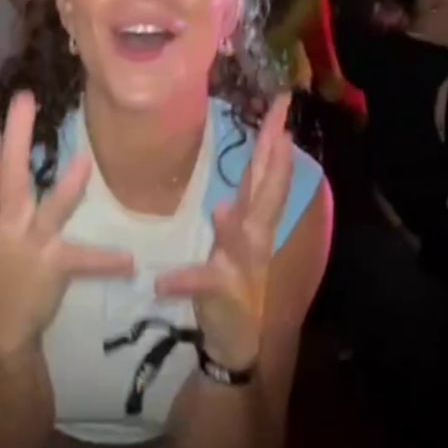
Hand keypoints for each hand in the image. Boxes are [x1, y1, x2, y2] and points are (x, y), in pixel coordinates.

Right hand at [0, 82, 133, 357]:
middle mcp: (4, 219)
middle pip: (11, 171)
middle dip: (17, 136)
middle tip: (25, 97)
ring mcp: (27, 243)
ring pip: (48, 210)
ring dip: (66, 188)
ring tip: (85, 164)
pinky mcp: (51, 267)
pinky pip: (83, 261)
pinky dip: (106, 262)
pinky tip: (129, 261)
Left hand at [155, 95, 292, 368]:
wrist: (235, 341)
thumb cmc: (230, 287)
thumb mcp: (231, 245)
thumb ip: (234, 216)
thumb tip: (228, 195)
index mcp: (253, 222)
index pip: (265, 174)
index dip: (274, 141)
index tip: (281, 105)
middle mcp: (255, 239)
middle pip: (267, 195)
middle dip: (273, 163)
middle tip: (281, 127)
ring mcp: (241, 268)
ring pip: (244, 239)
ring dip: (238, 223)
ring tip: (227, 205)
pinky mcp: (221, 296)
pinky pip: (201, 287)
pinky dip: (185, 282)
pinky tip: (165, 280)